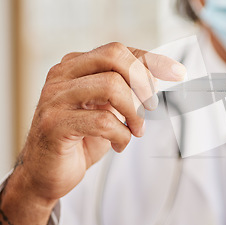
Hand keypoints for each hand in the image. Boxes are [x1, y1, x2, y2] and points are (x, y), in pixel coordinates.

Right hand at [3, 42, 185, 208]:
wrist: (47, 174)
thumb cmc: (82, 138)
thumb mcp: (110, 107)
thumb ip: (128, 88)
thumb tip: (165, 72)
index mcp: (75, 66)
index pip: (119, 51)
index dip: (152, 60)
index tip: (178, 73)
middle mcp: (62, 75)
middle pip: (114, 56)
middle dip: (143, 80)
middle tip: (152, 106)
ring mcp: (54, 98)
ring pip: (111, 85)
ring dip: (135, 112)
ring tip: (137, 130)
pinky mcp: (54, 124)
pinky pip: (102, 121)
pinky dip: (121, 135)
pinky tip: (120, 144)